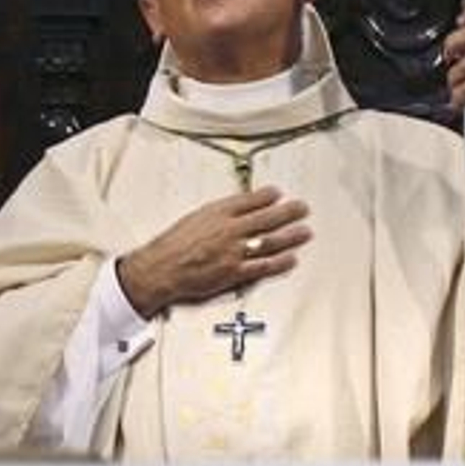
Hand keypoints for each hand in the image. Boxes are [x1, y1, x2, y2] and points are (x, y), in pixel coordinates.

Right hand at [115, 186, 310, 318]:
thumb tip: (235, 210)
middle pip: (267, 218)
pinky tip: (291, 258)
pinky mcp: (234, 273)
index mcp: (217, 213)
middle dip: (289, 212)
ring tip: (304, 232)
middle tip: (302, 209)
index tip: (278, 193)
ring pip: (271, 241)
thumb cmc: (172, 245)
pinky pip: (264, 266)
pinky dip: (281, 262)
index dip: (268, 195)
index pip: (250, 199)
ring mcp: (234, 252)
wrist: (160, 268)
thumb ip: (217, 214)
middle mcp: (229, 230)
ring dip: (291, 236)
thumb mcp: (193, 218)